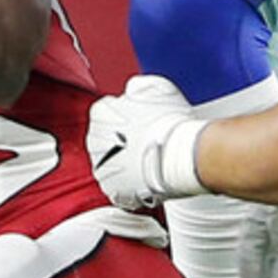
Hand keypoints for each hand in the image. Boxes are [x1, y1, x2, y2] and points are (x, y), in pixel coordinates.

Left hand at [86, 75, 207, 210]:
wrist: (183, 155)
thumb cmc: (172, 123)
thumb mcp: (157, 89)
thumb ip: (138, 87)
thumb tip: (133, 90)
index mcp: (101, 114)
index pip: (107, 114)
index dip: (128, 121)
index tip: (142, 126)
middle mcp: (94, 141)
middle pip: (107, 141)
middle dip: (124, 144)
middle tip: (148, 145)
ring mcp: (102, 168)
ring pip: (112, 165)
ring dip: (127, 166)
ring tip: (150, 164)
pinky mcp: (113, 190)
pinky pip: (119, 187)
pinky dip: (131, 186)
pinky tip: (148, 180)